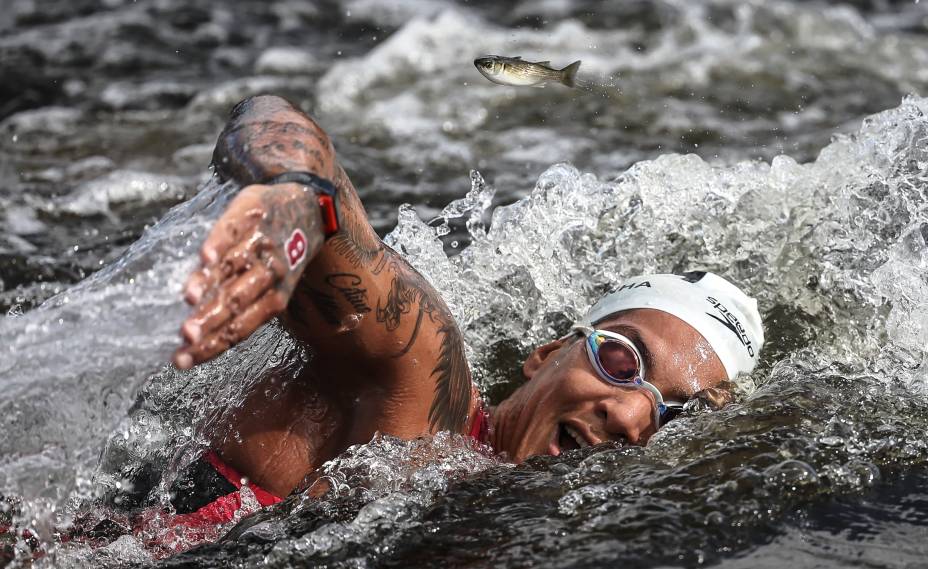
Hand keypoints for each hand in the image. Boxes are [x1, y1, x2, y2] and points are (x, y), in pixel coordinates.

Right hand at [173, 183, 322, 368]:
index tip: (182, 360)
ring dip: (212, 283)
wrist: (307, 206)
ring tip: (189, 298)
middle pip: (237, 301)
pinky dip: (220, 243)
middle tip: (186, 335)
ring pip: (235, 267)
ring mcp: (261, 244)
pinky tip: (206, 256)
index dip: (212, 345)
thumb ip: (239, 304)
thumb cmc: (279, 255)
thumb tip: (196, 334)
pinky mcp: (252, 215)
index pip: (240, 328)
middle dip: (211, 320)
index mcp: (276, 298)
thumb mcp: (271, 285)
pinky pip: (234, 232)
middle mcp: (271, 273)